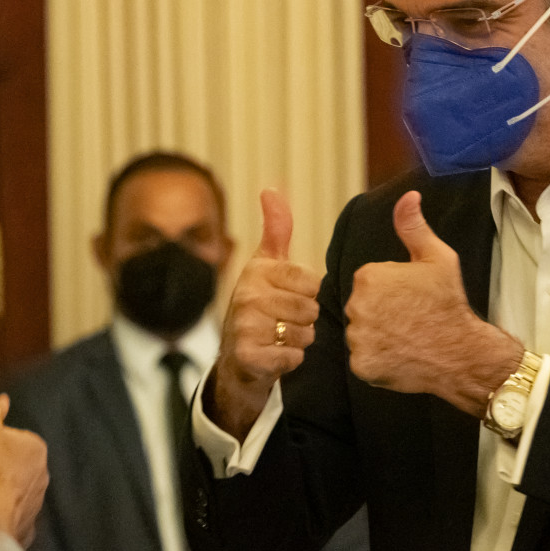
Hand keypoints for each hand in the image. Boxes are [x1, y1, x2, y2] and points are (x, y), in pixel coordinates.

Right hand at [211, 190, 320, 437]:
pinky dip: (290, 361)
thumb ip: (276, 229)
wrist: (236, 356)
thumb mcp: (267, 265)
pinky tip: (274, 355)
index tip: (289, 297)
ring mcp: (246, 326)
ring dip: (298, 341)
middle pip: (310, 309)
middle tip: (284, 321)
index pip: (313, 283)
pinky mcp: (249, 355)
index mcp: (257, 271)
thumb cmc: (259, 305)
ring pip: (305, 335)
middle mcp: (248, 295)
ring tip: (279, 337)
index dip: (308, 295)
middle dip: (304, 320)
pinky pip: (294, 358)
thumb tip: (270, 189)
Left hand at [345, 191, 524, 416]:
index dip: (392, 290)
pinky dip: (378, 360)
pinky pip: (363, 359)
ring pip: (360, 334)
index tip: (412, 298)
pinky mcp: (362, 365)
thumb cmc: (449, 303)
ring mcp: (358, 338)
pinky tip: (400, 355)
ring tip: (406, 338)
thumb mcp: (437, 257)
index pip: (369, 282)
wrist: (462, 352)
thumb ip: (413, 226)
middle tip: (410, 319)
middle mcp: (356, 306)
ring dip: (378, 337)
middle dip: (381, 312)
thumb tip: (408, 196)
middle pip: (362, 307)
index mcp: (368, 277)